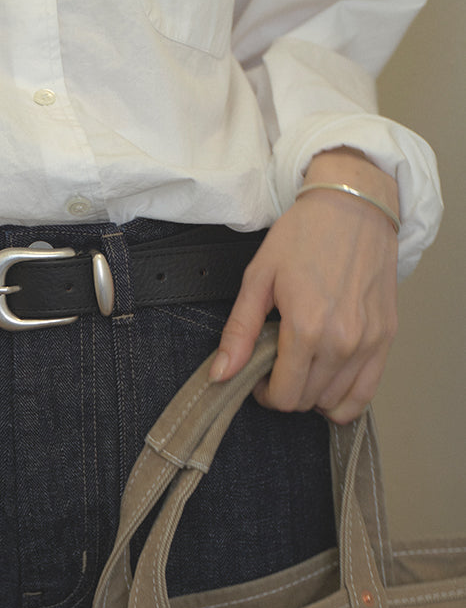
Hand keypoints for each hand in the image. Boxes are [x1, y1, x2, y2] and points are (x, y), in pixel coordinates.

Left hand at [209, 149, 398, 422]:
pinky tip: (329, 382)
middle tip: (278, 365)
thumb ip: (240, 332)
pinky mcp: (387, 336)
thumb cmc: (304, 235)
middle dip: (287, 391)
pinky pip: (367, 392)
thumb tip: (221, 374)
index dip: (265, 393)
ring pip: (336, 401)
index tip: (259, 377)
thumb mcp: (258, 278)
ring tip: (303, 366)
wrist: (353, 206)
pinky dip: (345, 398)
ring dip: (314, 394)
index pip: (284, 395)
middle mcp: (342, 341)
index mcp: (307, 328)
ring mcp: (369, 341)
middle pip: (308, 401)